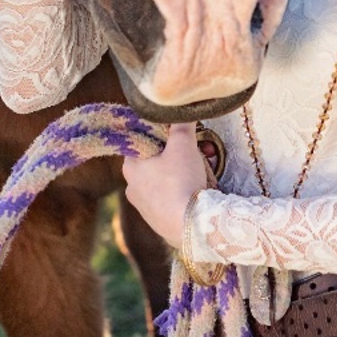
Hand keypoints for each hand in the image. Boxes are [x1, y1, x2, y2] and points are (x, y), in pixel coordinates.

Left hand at [122, 123, 209, 248]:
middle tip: (199, 148)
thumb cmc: (180, 180)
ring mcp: (144, 208)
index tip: (178, 132)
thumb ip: (181, 124)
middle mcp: (132, 188)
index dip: (160, 134)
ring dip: (184, 171)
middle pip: (156, 160)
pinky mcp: (158, 222)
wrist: (190, 225)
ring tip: (205, 166)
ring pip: (165, 180)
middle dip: (179, 152)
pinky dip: (184, 190)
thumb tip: (182, 110)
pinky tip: (200, 188)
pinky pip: (171, 198)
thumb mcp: (183, 144)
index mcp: (130, 167)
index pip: (140, 142)